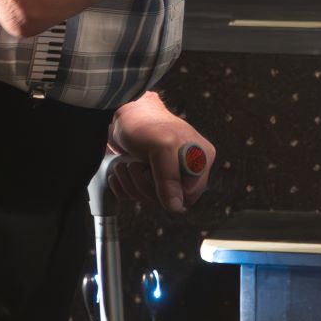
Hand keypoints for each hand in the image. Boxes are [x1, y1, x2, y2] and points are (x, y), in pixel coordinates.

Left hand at [107, 91, 215, 212]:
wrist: (120, 114)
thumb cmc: (146, 124)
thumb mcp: (162, 148)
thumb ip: (170, 178)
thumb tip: (176, 206)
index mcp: (200, 158)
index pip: (189, 195)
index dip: (168, 191)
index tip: (155, 172)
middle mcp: (187, 168)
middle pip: (168, 201)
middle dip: (145, 185)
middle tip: (137, 164)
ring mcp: (167, 174)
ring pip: (149, 200)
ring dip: (131, 184)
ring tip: (127, 163)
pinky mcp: (148, 177)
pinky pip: (135, 197)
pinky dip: (123, 186)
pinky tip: (121, 169)